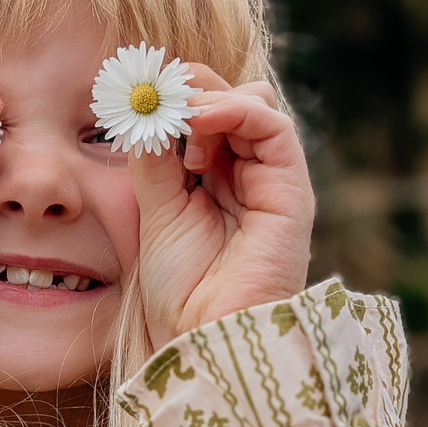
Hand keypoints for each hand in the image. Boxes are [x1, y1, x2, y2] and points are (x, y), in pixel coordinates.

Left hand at [129, 66, 313, 352]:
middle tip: (154, 98)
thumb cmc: (181, 289)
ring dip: (209, 99)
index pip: (203, 116)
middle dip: (190, 91)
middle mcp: (248, 175)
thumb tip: (146, 108)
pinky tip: (200, 123)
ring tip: (176, 122)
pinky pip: (273, 126)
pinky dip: (235, 109)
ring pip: (253, 103)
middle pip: (230, 102)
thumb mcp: (155, 210)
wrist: (204, 335)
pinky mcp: (290, 189)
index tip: (137, 97)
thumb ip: (155, 159)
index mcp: (215, 181)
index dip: (174, 99)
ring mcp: (271, 180)